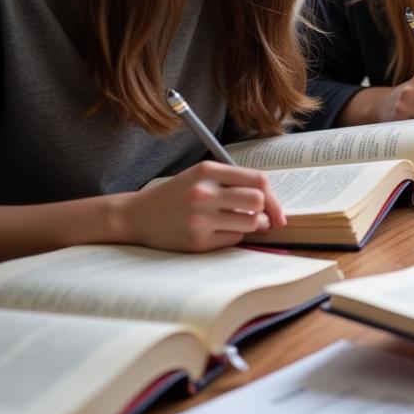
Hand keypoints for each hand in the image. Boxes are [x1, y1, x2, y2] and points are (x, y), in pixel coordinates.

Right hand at [118, 161, 284, 251]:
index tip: (277, 209)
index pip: (257, 180)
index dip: (273, 196)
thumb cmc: (176, 195)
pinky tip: (218, 232)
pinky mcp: (197, 242)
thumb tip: (271, 204)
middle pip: (258, 201)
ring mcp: (200, 219)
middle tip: (262, 218)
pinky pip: (233, 240)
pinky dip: (233, 237)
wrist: (136, 216)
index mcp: (208, 171)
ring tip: (240, 223)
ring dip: (253, 226)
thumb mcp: (201, 176)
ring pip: (250, 223)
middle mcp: (204, 193)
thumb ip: (233, 182)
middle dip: (266, 212)